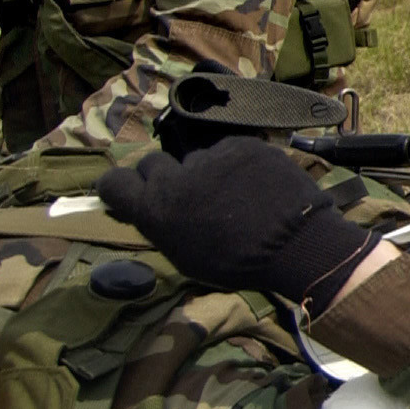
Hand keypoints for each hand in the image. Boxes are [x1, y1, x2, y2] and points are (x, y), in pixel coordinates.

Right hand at [98, 135, 377, 309]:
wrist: (296, 244)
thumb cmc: (238, 264)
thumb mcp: (185, 256)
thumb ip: (161, 226)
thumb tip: (148, 209)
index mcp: (154, 209)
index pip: (113, 182)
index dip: (121, 187)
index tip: (133, 192)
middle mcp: (174, 177)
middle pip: (153, 164)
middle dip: (165, 178)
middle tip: (191, 196)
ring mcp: (209, 157)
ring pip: (197, 159)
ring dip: (207, 173)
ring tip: (235, 195)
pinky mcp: (241, 144)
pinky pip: (229, 151)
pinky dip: (237, 165)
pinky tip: (256, 184)